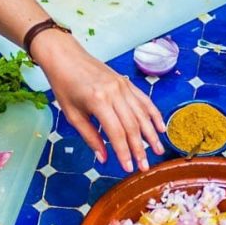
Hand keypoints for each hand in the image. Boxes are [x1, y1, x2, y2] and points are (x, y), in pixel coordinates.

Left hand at [34, 30, 164, 171]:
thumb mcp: (73, 115)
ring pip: (142, 114)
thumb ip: (90, 137)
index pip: (117, 133)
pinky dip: (154, 114)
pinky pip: (143, 100)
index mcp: (98, 101)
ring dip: (151, 134)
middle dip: (140, 148)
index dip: (124, 152)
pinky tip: (160, 128)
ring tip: (157, 150)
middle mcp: (114, 93)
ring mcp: (123, 86)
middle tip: (145, 166)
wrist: (65, 56)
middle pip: (132, 126)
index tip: (129, 168)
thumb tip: (104, 158)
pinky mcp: (126, 82)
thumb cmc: (64, 85)